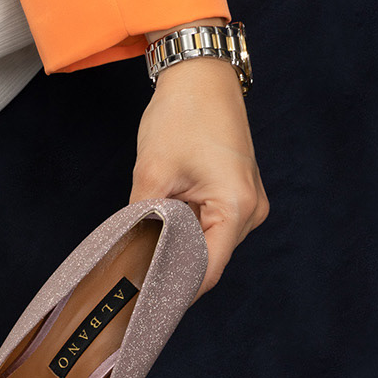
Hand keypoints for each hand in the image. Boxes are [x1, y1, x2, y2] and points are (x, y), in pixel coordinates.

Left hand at [132, 26, 267, 296]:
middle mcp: (251, 211)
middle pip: (208, 261)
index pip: (206, 272)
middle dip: (172, 269)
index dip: (174, 291)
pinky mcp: (239, 196)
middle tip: (134, 282)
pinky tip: (162, 230)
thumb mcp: (151, 174)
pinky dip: (186, 232)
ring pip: (208, 246)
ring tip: (144, 251)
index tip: (144, 305)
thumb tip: (127, 262)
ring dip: (178, 248)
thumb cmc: (182, 114)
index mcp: (236, 206)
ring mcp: (249, 203)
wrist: (201, 73)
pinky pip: (211, 228)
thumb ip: (140, 224)